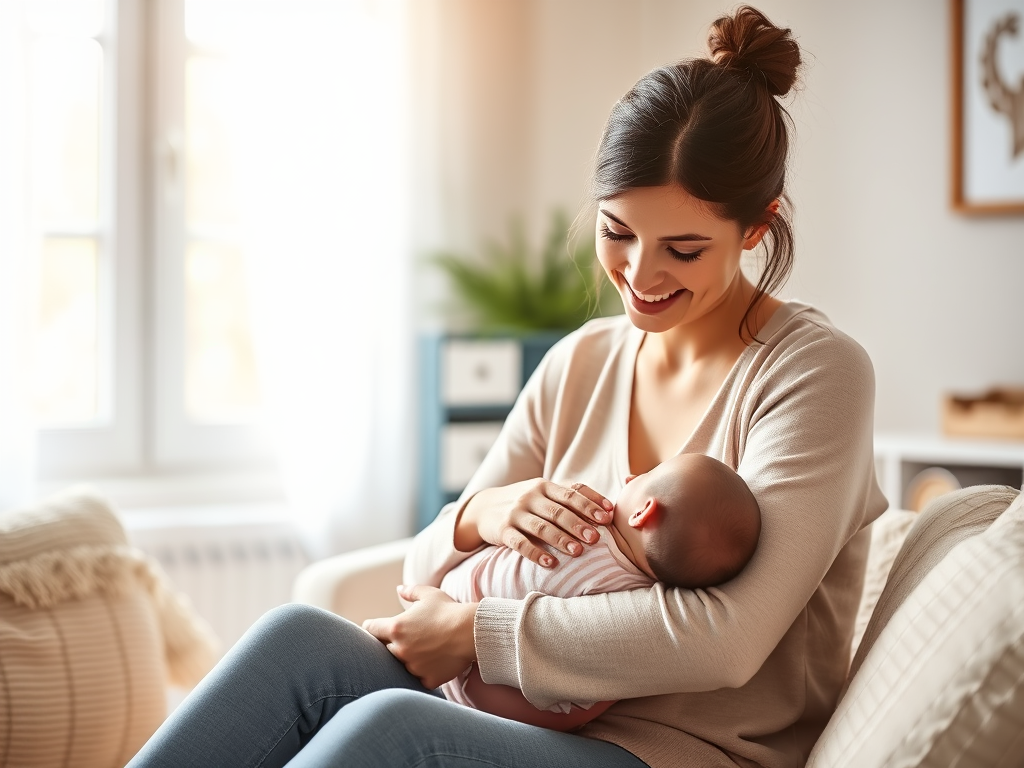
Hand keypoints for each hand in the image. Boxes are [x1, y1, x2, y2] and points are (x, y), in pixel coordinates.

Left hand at [362, 584, 476, 689]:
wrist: (472, 632)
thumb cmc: (449, 610)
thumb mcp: (429, 595)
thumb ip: (410, 592)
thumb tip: (399, 589)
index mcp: (396, 628)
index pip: (370, 630)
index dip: (372, 627)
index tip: (377, 628)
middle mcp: (400, 649)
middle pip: (383, 651)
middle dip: (390, 645)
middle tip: (407, 639)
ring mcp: (412, 667)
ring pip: (401, 666)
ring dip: (407, 660)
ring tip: (424, 650)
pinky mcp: (426, 679)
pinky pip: (419, 678)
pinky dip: (424, 672)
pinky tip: (435, 662)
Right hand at [454, 479, 612, 567]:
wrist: (484, 508)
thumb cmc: (525, 502)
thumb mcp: (544, 492)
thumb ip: (571, 496)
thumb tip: (608, 508)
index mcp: (544, 486)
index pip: (570, 494)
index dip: (590, 505)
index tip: (607, 517)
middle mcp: (529, 497)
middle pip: (557, 511)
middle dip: (578, 524)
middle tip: (595, 538)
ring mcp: (515, 514)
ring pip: (541, 527)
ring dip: (560, 539)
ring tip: (577, 551)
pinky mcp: (502, 531)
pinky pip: (520, 543)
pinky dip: (536, 554)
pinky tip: (550, 563)